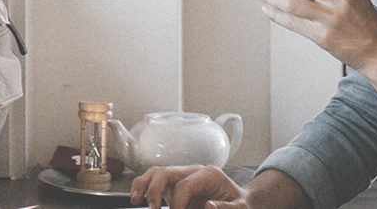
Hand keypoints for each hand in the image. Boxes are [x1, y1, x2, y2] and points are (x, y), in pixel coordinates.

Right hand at [130, 165, 247, 208]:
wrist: (239, 200)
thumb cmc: (239, 203)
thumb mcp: (241, 207)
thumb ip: (226, 207)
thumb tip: (208, 206)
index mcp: (209, 174)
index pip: (184, 185)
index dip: (178, 203)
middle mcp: (193, 171)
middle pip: (166, 172)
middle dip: (154, 189)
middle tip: (152, 208)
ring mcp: (183, 176)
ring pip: (157, 172)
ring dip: (144, 185)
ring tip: (135, 200)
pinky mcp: (175, 184)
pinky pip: (155, 180)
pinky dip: (144, 186)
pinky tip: (137, 197)